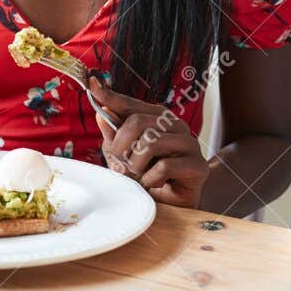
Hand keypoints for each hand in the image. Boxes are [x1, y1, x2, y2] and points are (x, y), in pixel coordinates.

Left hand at [91, 78, 211, 207]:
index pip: (130, 103)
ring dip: (136, 166)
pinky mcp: (198, 166)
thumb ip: (113, 134)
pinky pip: (164, 167)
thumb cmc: (146, 176)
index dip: (110, 95)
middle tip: (121, 166)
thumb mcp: (122, 155)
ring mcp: (190, 144)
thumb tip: (101, 112)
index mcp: (158, 118)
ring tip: (137, 177)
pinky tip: (154, 184)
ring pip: (151, 143)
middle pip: (137, 122)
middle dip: (121, 148)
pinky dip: (151, 180)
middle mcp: (176, 125)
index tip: (92, 84)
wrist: (171, 206)